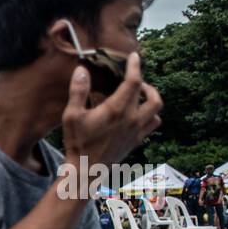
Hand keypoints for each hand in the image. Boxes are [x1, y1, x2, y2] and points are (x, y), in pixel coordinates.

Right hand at [61, 52, 161, 171]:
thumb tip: (81, 70)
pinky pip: (153, 123)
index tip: (133, 56)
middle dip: (142, 81)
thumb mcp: (71, 116)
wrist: (86, 172)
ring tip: (140, 93)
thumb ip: (78, 92)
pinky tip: (139, 113)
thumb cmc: (77, 144)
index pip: (133, 81)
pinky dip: (150, 114)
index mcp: (117, 110)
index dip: (135, 66)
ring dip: (151, 97)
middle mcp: (132, 119)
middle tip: (132, 78)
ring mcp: (137, 130)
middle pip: (149, 93)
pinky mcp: (137, 140)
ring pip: (156, 108)